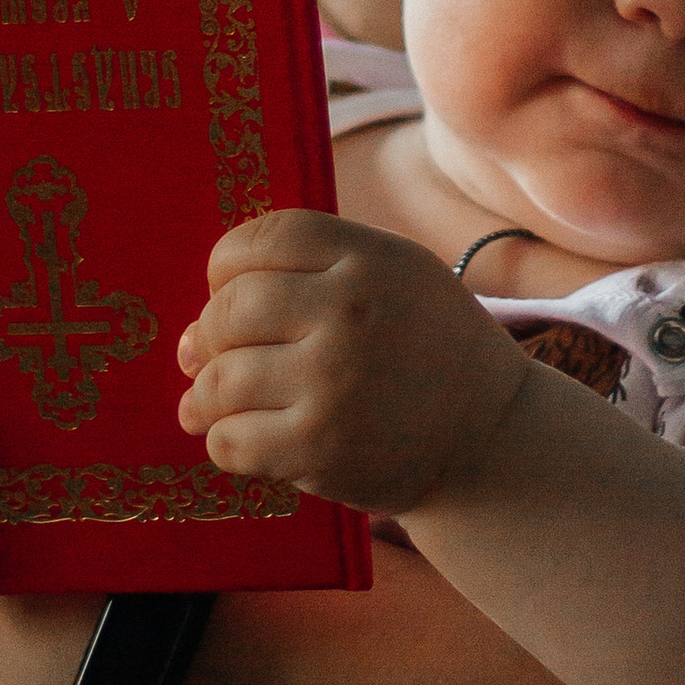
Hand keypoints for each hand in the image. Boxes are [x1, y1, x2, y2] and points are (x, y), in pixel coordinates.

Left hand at [176, 210, 532, 518]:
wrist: (489, 440)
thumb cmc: (428, 353)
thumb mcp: (397, 279)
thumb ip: (312, 276)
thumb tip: (195, 324)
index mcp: (371, 260)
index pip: (265, 238)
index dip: (226, 264)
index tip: (226, 289)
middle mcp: (351, 311)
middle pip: (230, 307)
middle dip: (209, 334)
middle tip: (210, 355)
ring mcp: (334, 381)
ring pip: (221, 378)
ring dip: (205, 396)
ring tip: (207, 404)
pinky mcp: (321, 446)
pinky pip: (231, 440)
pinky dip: (223, 442)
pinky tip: (241, 440)